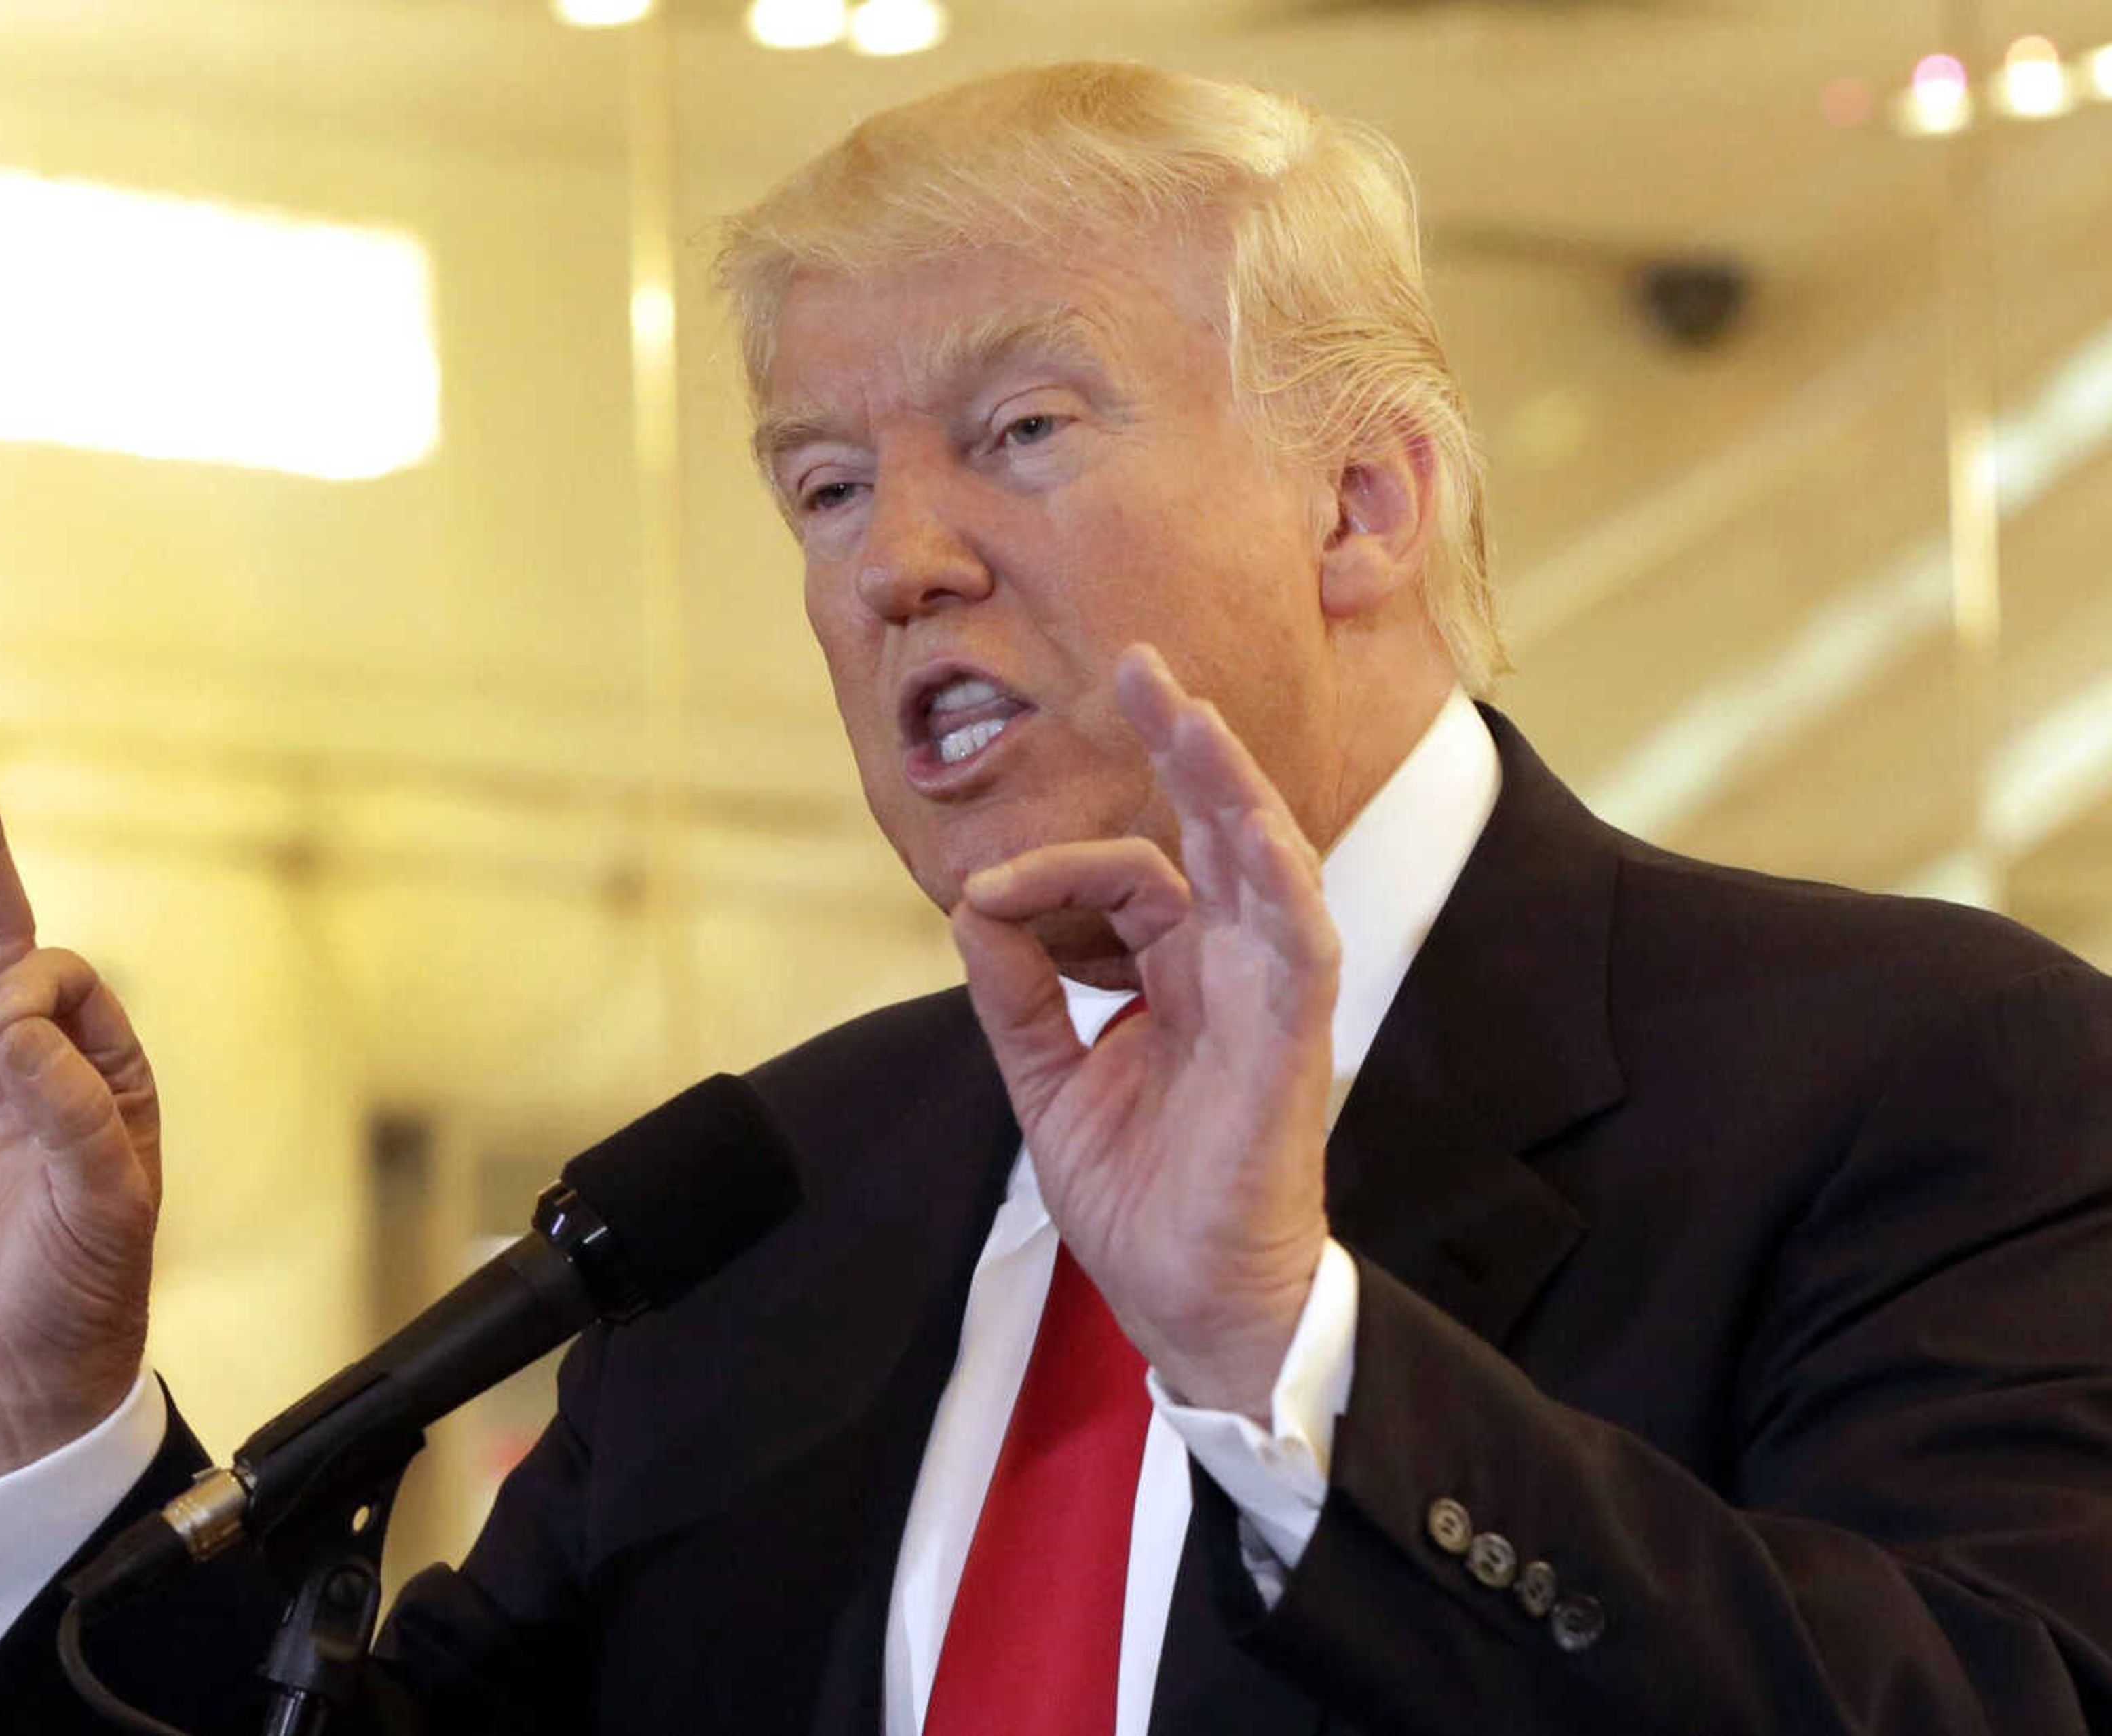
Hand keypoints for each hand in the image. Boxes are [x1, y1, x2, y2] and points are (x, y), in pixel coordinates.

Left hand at [949, 645, 1336, 1421]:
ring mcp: (1269, 999)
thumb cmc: (1141, 1198)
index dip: (1048, 872)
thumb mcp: (1048, 1081)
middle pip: (1215, 832)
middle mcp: (1230, 970)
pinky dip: (1274, 880)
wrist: (1186, 1304)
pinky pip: (1297, 942)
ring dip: (1228, 783)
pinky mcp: (1292, 1041)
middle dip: (1182, 744)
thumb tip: (973, 906)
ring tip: (1188, 711)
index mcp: (1178, 975)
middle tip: (1139, 663)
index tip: (978, 898)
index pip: (1126, 876)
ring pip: (1262, 861)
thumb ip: (1014, 993)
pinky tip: (1250, 828)